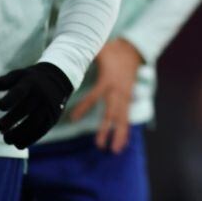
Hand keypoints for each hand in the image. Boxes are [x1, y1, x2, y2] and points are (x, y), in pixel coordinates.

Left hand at [0, 62, 72, 148]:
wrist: (58, 80)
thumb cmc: (31, 80)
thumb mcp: (19, 75)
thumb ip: (4, 81)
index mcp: (30, 83)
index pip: (20, 91)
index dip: (10, 99)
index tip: (0, 106)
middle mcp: (41, 94)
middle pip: (26, 109)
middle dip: (11, 120)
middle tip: (0, 127)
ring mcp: (48, 107)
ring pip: (34, 123)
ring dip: (19, 134)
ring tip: (6, 139)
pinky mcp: (52, 118)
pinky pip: (41, 131)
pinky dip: (29, 140)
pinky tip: (17, 144)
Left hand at [69, 38, 143, 152]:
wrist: (133, 50)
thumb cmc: (112, 51)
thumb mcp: (99, 50)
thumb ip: (85, 53)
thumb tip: (67, 53)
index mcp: (107, 80)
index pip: (94, 96)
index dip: (83, 107)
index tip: (72, 119)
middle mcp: (117, 91)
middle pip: (111, 113)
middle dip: (106, 129)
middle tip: (99, 145)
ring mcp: (124, 96)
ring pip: (122, 118)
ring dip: (119, 135)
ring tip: (114, 151)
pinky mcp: (128, 99)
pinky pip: (127, 117)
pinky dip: (125, 131)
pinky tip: (122, 145)